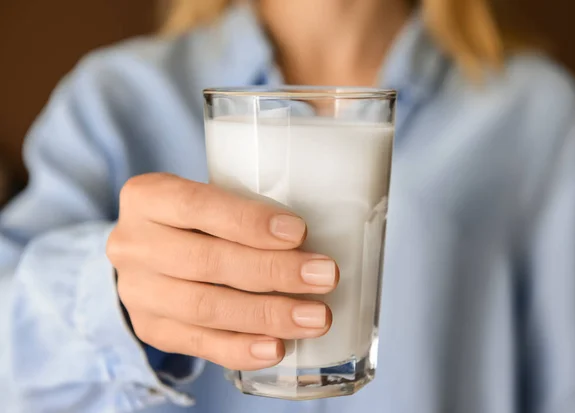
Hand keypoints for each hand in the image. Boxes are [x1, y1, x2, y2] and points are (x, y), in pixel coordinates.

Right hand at [107, 173, 337, 369]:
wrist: (148, 254)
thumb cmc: (198, 218)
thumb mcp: (208, 193)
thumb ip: (249, 194)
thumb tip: (328, 187)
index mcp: (147, 196)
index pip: (196, 205)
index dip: (248, 221)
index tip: (300, 232)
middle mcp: (132, 243)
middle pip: (206, 262)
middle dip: (273, 272)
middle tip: (326, 276)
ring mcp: (137, 291)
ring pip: (205, 308)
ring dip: (268, 316)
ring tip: (317, 317)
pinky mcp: (151, 328)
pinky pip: (198, 344)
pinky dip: (241, 348)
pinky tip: (277, 348)